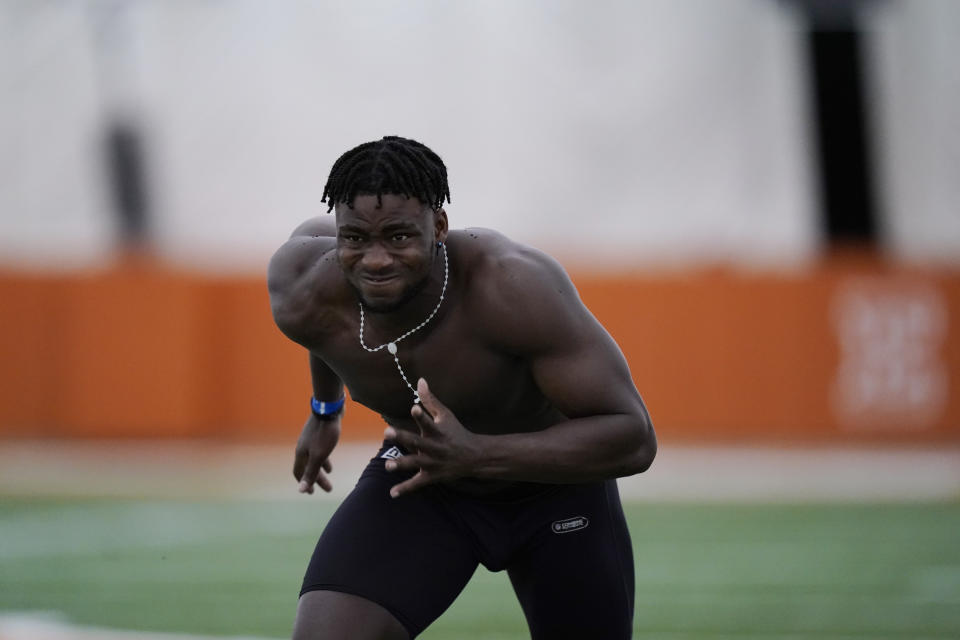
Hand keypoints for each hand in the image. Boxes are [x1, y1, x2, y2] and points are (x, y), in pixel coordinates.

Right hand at [293, 414, 340, 493]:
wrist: (329, 408)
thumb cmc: (324, 433)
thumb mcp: (318, 456)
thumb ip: (310, 473)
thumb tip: (300, 490)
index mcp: (301, 453)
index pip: (298, 472)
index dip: (304, 483)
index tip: (311, 493)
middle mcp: (303, 447)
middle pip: (308, 467)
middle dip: (317, 479)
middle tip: (328, 489)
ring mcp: (310, 440)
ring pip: (314, 459)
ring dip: (321, 469)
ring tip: (329, 476)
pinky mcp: (319, 434)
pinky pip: (319, 451)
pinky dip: (324, 458)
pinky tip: (330, 461)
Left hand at [383, 378, 480, 497]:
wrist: (474, 457)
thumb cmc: (456, 432)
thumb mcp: (445, 415)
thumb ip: (429, 400)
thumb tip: (420, 380)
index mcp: (437, 431)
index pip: (428, 422)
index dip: (421, 415)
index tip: (413, 407)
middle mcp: (435, 447)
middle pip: (417, 442)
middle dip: (402, 437)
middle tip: (387, 432)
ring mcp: (433, 463)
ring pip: (416, 464)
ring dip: (402, 464)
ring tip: (388, 465)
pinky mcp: (432, 476)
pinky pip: (417, 484)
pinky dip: (405, 488)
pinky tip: (392, 493)